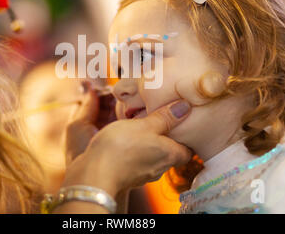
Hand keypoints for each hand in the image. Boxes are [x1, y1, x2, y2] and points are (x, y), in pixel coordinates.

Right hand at [63, 85, 192, 197]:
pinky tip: (125, 142)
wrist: (95, 173)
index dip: (186, 138)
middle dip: (166, 139)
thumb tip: (185, 107)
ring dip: (148, 145)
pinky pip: (137, 162)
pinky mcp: (128, 177)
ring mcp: (144, 175)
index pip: (188, 150)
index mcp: (170, 154)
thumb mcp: (144, 125)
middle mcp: (160, 168)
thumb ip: (164, 117)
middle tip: (160, 122)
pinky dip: (135, 152)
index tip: (180, 125)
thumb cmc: (121, 146)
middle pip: (170, 153)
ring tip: (140, 129)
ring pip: (152, 158)